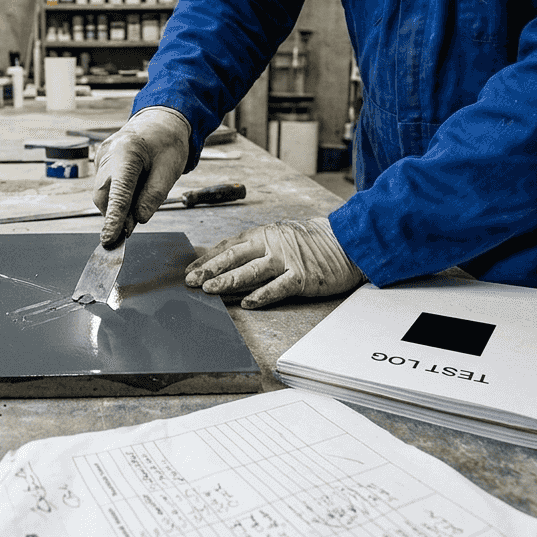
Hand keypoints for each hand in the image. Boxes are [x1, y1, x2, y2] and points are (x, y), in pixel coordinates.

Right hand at [92, 106, 190, 245]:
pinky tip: (134, 188)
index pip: (118, 191)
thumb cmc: (167, 143)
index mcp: (127, 151)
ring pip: (102, 194)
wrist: (159, 122)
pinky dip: (118, 197)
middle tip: (132, 227)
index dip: (114, 218)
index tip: (109, 239)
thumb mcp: (171, 169)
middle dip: (116, 215)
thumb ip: (154, 195)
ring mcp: (100, 158)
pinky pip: (105, 188)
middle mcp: (108, 154)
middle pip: (103, 196)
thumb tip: (138, 219)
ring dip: (119, 206)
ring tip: (140, 195)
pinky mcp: (100, 163)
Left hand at [185, 217, 365, 308]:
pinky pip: (279, 287)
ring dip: (228, 280)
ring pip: (252, 271)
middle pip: (235, 256)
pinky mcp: (302, 277)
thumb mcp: (280, 236)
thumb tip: (228, 261)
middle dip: (210, 268)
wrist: (346, 241)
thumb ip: (257, 247)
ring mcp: (287, 261)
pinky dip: (262, 294)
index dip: (208, 258)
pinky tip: (247, 302)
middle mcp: (272, 245)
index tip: (190, 269)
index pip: (230, 246)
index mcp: (264, 234)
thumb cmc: (311, 242)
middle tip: (191, 281)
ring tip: (210, 289)